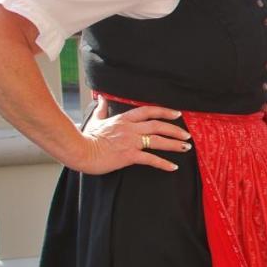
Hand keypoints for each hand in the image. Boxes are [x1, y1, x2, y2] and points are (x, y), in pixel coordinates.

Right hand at [73, 97, 189, 173]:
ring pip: (158, 140)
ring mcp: (131, 142)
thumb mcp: (96, 120)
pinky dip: (163, 163)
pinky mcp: (129, 156)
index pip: (148, 111)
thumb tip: (102, 99)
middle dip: (175, 129)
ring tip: (186, 147)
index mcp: (124, 119)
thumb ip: (102, 110)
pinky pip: (150, 159)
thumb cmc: (86, 137)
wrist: (79, 151)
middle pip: (158, 125)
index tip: (177, 114)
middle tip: (187, 134)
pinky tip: (173, 167)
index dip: (164, 112)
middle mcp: (130, 129)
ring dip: (174, 144)